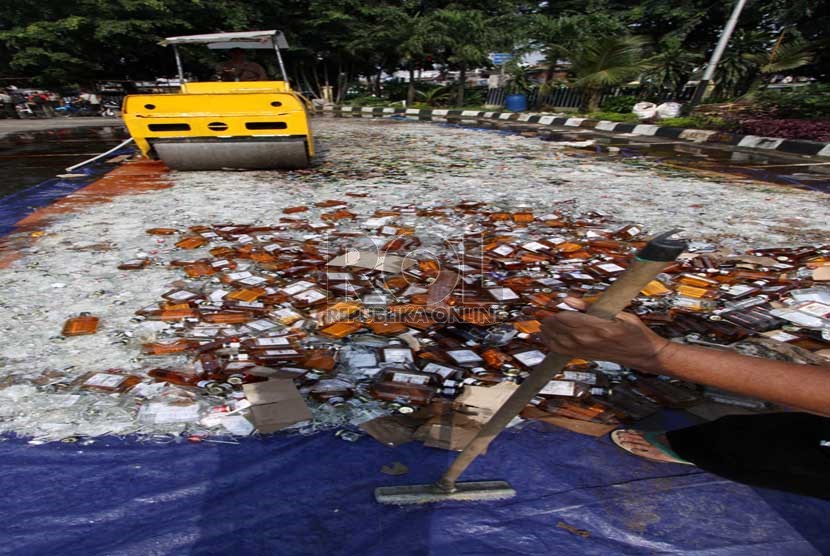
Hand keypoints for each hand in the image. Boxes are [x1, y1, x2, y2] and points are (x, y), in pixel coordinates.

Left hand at [540, 297, 672, 372]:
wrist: (643, 354)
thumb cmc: (634, 332)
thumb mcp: (619, 313)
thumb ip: (590, 306)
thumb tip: (568, 299)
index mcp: (598, 327)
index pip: (565, 318)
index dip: (554, 311)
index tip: (551, 304)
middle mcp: (588, 341)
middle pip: (556, 329)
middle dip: (547, 319)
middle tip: (545, 311)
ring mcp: (584, 350)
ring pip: (554, 341)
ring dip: (546, 330)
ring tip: (544, 322)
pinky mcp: (583, 356)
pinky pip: (559, 350)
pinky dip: (549, 342)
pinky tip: (547, 336)